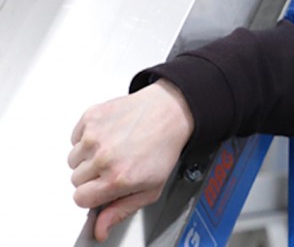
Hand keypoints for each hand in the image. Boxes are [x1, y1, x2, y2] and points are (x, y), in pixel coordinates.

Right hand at [69, 79, 194, 241]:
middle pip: (75, 179)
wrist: (170, 112)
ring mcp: (95, 136)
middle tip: (114, 165)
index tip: (102, 188)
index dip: (92, 195)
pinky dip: (87, 137)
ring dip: (88, 157)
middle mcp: (104, 158)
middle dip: (92, 176)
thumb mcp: (151, 188)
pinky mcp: (91, 117)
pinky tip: (109, 135)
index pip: (80, 199)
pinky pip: (75, 137)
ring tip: (113, 149)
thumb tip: (99, 230)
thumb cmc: (163, 148)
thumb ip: (121, 211)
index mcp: (118, 178)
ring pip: (73, 159)